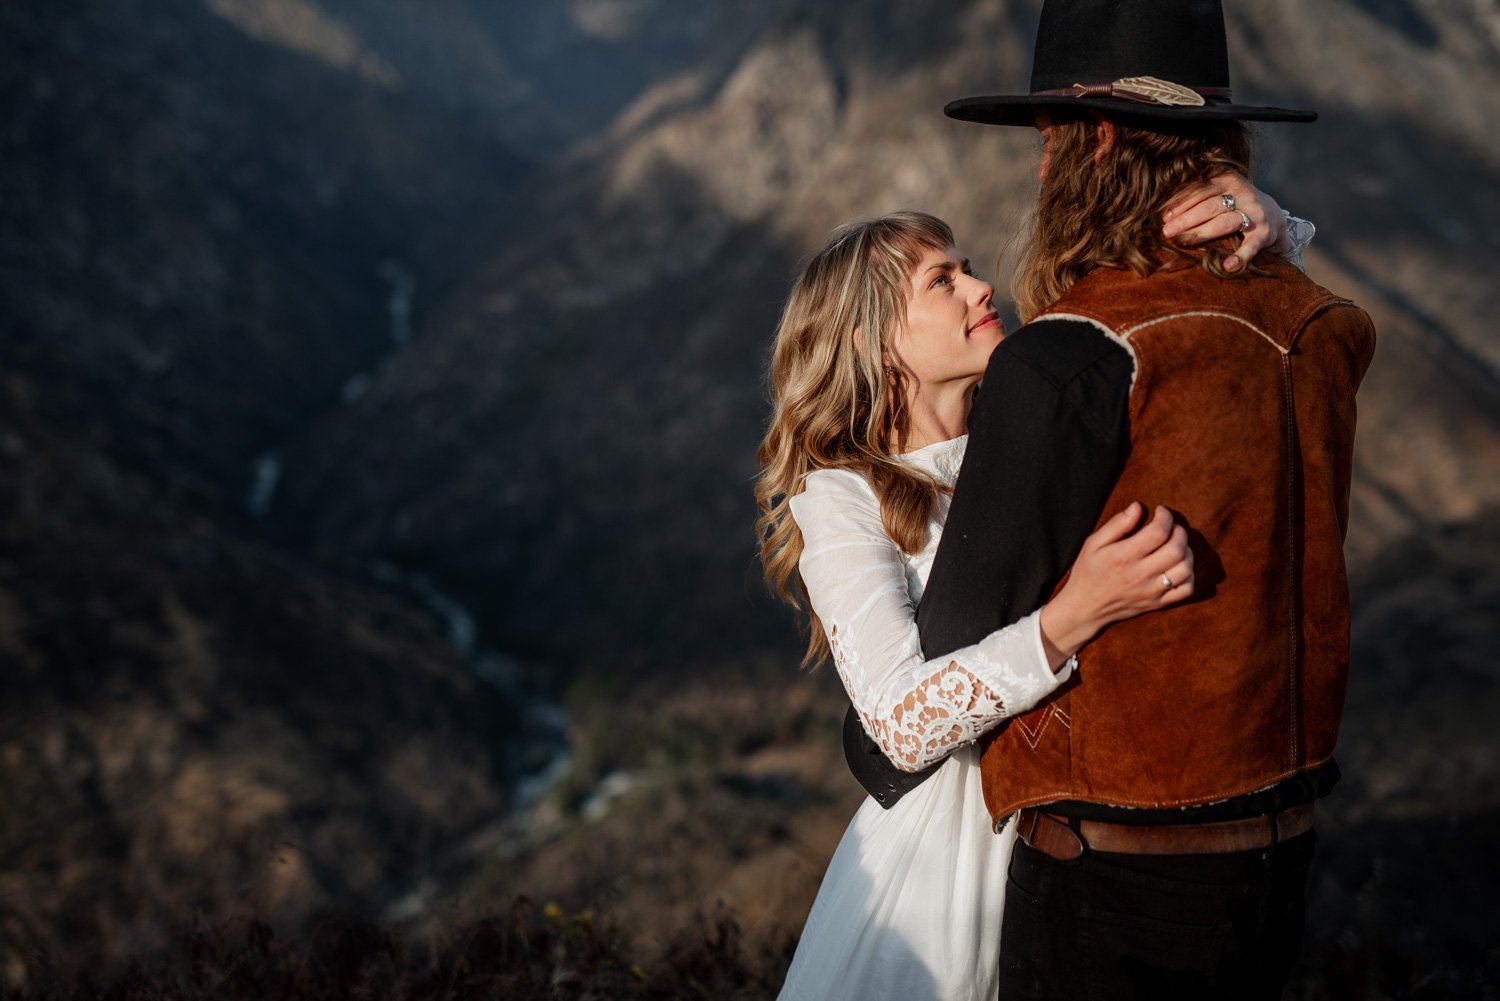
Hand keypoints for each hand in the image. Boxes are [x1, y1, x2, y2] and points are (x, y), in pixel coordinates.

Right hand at [1038, 502, 1194, 667]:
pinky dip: (1189, 575)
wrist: (1084, 608)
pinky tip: (1178, 567)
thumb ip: (1117, 524)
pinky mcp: (1157, 603)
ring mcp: (1151, 591)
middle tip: (1171, 528)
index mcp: (1124, 556)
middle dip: (1179, 532)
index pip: (1158, 532)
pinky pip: (1185, 590)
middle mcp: (1140, 574)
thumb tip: (1138, 507)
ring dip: (1186, 552)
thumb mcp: (1093, 543)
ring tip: (1176, 545)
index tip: (1160, 512)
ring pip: (1185, 569)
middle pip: (1176, 549)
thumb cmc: (1087, 572)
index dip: (1165, 517)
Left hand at [1161, 171, 1288, 272]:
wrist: (1273, 214)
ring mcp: (1255, 213)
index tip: (1164, 216)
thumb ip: (1197, 196)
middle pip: (1209, 206)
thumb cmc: (1234, 204)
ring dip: (1201, 233)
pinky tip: (1227, 266)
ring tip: (1183, 242)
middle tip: (1166, 231)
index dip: (1181, 203)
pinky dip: (1240, 256)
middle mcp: (1242, 194)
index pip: (1201, 189)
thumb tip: (1164, 212)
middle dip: (1185, 219)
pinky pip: (1251, 245)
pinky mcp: (1265, 233)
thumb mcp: (1219, 191)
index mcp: (1227, 180)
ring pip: (1224, 222)